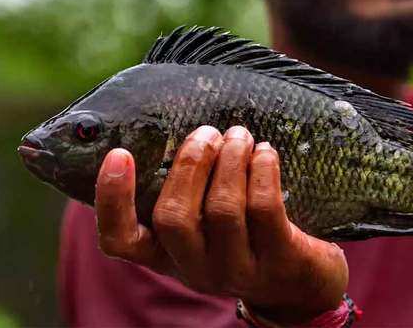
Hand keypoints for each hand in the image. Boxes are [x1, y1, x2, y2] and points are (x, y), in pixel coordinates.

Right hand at [95, 125, 348, 323]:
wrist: (300, 283)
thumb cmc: (243, 235)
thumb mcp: (205, 223)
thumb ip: (187, 189)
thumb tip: (183, 130)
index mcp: (166, 256)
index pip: (121, 241)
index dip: (112, 199)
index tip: (119, 153)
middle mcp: (196, 269)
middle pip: (174, 218)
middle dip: (190, 164)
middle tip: (207, 133)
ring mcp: (238, 271)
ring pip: (223, 209)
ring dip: (230, 160)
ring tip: (239, 135)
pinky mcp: (280, 261)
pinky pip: (264, 208)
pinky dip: (261, 170)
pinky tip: (265, 152)